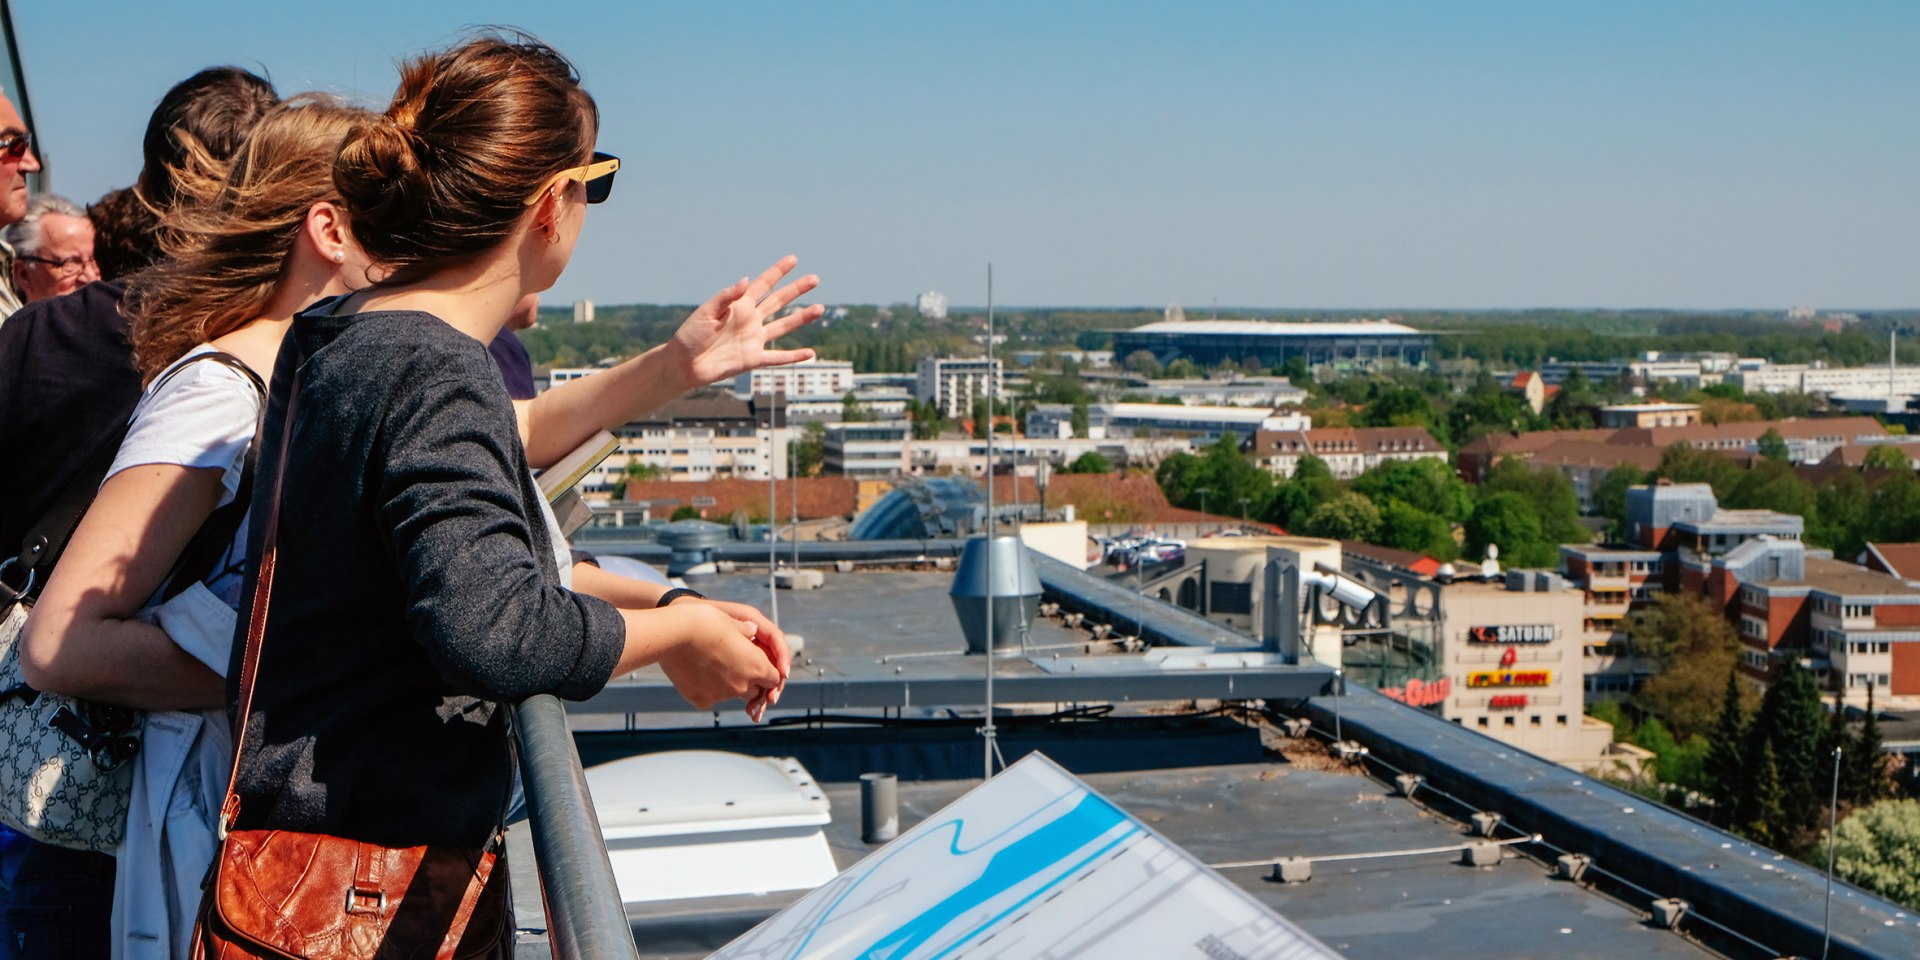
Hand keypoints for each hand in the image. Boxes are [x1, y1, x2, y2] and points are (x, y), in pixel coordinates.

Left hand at [667, 255, 823, 387]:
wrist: (683, 364)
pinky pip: (778, 358)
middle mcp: (749, 320)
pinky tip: (810, 353)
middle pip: (778, 301)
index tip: (793, 259)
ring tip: (819, 309)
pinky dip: (794, 356)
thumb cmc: (690, 335)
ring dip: (801, 318)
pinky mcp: (753, 359)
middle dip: (796, 290)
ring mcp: (753, 339)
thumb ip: (727, 296)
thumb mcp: (706, 312)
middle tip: (814, 279)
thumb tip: (746, 280)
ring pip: (783, 326)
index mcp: (738, 305)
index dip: (778, 272)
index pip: (763, 284)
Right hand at [698, 599, 790, 717]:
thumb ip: (746, 631)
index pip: (773, 679)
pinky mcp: (701, 699)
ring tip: (711, 664)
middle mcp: (742, 685)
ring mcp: (721, 695)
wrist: (674, 634)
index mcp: (756, 666)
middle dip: (748, 681)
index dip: (767, 672)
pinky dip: (706, 689)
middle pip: (753, 690)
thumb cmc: (706, 622)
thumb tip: (753, 630)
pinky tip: (696, 672)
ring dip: (727, 685)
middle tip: (733, 664)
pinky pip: (709, 698)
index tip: (756, 663)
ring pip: (730, 694)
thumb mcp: (732, 622)